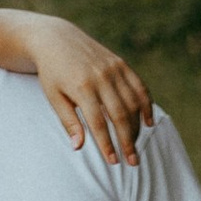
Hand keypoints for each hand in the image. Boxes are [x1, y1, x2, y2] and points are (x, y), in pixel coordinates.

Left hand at [24, 22, 155, 165]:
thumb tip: (78, 147)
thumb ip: (68, 121)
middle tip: (132, 162)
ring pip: (133, 103)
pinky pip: (139, 87)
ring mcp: (113, 68)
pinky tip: (148, 122)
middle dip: (128, 141)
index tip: (113, 162)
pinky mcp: (121, 63)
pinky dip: (146, 105)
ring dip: (137, 127)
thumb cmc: (52, 72)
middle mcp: (101, 77)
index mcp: (81, 86)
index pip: (98, 123)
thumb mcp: (53, 96)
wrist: (56, 39)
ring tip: (135, 146)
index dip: (107, 144)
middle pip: (120, 115)